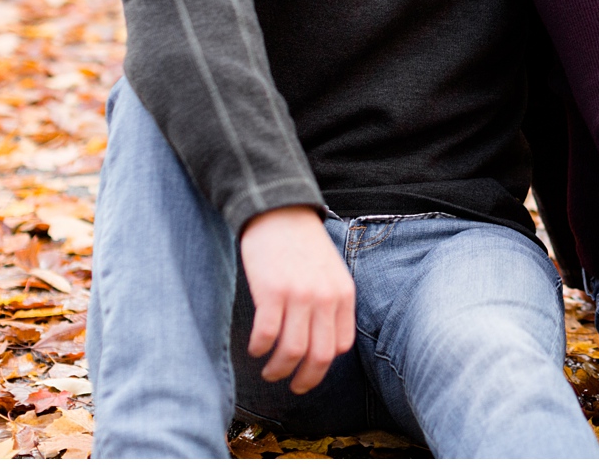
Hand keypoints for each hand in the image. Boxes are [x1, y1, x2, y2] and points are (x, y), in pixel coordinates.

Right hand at [239, 205, 356, 393]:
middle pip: (320, 356)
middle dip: (305, 380)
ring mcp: (299, 295)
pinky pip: (266, 335)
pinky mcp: (271, 291)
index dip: (324, 366)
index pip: (341, 346)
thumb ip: (331, 304)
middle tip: (292, 387)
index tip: (309, 372)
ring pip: (292, 352)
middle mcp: (325, 297)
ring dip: (278, 370)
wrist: (279, 211)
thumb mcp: (331, 272)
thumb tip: (323, 343)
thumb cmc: (302, 245)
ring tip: (269, 372)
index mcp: (343, 294)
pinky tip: (254, 349)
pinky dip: (259, 349)